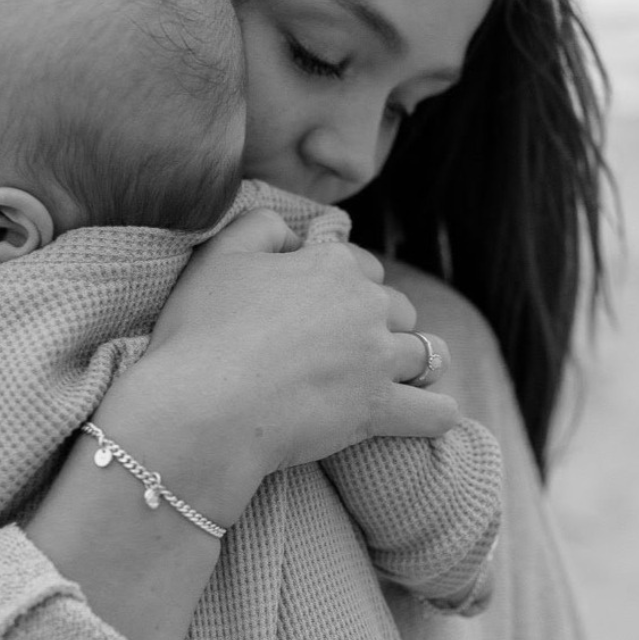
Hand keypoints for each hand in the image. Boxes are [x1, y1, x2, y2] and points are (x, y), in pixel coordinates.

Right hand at [116, 209, 458, 526]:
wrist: (204, 406)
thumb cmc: (202, 332)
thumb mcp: (220, 254)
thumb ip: (262, 226)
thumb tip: (296, 236)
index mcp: (332, 264)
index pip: (362, 266)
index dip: (346, 285)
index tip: (325, 309)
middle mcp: (366, 306)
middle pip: (398, 309)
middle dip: (383, 325)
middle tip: (354, 349)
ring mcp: (378, 359)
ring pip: (427, 354)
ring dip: (420, 363)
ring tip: (409, 376)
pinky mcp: (380, 409)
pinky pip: (434, 411)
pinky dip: (436, 412)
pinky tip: (433, 413)